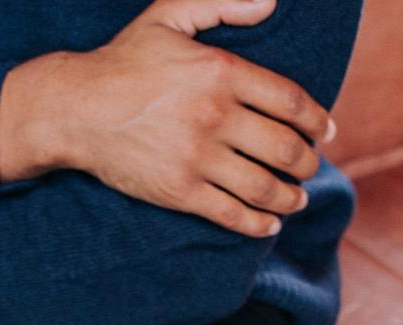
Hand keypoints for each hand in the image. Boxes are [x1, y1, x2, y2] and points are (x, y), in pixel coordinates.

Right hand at [0, 0, 332, 237]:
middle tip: (310, 165)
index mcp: (220, 71)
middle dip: (307, 162)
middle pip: (285, 148)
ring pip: (264, 186)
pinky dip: (259, 223)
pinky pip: (232, 214)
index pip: (290, 101)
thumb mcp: (170, 14)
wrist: (76, 109)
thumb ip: (221, 3)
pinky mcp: (180, 191)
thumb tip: (272, 3)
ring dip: (290, 196)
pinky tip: (270, 224)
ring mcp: (198, 158)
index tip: (326, 131)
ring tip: (296, 197)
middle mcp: (215, 116)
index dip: (317, 119)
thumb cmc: (124, 61)